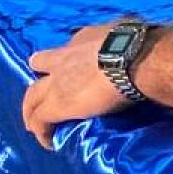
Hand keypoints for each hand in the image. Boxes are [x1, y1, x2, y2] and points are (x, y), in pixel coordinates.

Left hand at [23, 25, 136, 149]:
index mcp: (84, 38)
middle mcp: (64, 58)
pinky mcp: (57, 105)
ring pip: (31, 95)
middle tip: (43, 95)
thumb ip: (126, 37)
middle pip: (38, 64)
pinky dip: (42, 131)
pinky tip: (48, 142)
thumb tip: (141, 39)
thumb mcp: (129, 31)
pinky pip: (41, 120)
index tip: (73, 68)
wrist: (133, 59)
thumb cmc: (139, 45)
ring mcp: (57, 82)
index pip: (68, 47)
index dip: (67, 58)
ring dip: (31, 109)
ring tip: (36, 124)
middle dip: (40, 78)